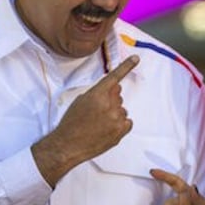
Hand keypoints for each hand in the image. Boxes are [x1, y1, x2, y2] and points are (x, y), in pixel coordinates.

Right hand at [32, 55, 138, 186]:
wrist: (68, 145)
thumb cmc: (71, 123)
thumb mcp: (80, 101)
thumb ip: (97, 93)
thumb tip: (111, 90)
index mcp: (97, 94)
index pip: (115, 77)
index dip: (126, 66)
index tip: (136, 59)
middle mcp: (109, 104)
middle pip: (118, 94)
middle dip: (110, 99)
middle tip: (97, 110)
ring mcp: (116, 118)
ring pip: (122, 109)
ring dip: (114, 113)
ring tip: (99, 123)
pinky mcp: (120, 131)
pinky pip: (127, 122)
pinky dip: (120, 124)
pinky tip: (107, 129)